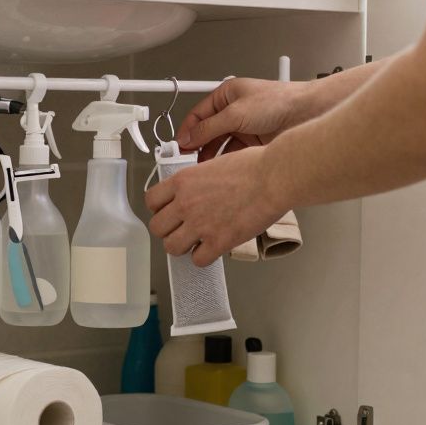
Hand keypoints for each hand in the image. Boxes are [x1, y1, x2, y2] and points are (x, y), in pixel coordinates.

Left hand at [145, 146, 286, 266]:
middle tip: (181, 229)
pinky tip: (212, 249)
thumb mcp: (215, 163)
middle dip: (168, 230)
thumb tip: (196, 189)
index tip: (167, 211)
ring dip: (182, 246)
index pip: (151, 201)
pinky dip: (203, 257)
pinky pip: (197, 260)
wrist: (274, 178)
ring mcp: (200, 224)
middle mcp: (186, 203)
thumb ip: (199, 181)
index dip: (159, 209)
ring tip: (194, 242)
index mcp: (183, 181)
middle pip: (157, 227)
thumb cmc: (254, 166)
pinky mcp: (218, 241)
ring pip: (172, 247)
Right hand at [178, 78, 314, 160]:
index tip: (179, 147)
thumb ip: (208, 128)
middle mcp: (234, 110)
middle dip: (198, 146)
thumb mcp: (235, 113)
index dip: (187, 132)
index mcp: (226, 95)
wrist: (307, 114)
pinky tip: (220, 169)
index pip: (197, 115)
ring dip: (211, 156)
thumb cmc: (279, 102)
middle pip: (207, 132)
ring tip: (203, 168)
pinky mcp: (253, 142)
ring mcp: (244, 127)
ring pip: (220, 145)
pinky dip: (225, 161)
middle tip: (187, 160)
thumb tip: (188, 138)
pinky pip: (233, 153)